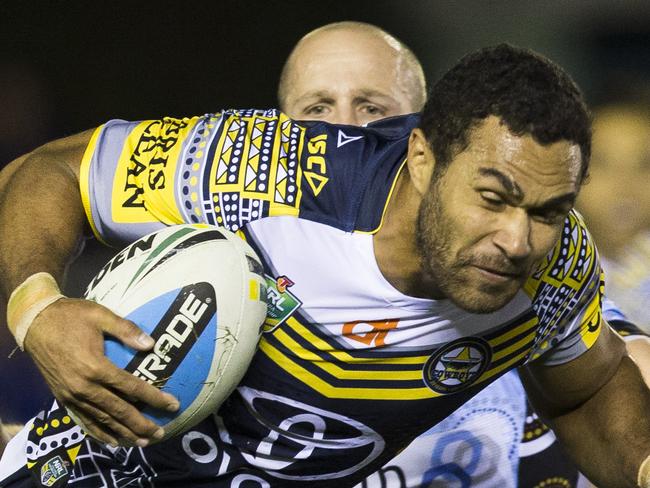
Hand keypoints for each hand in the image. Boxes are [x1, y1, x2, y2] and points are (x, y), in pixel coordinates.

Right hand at [23, 298, 178, 446]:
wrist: (35, 323)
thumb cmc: (70, 316)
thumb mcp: (100, 315)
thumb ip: (127, 329)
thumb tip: (151, 344)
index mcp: (95, 367)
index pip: (131, 387)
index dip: (153, 398)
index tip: (172, 405)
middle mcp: (84, 387)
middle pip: (118, 411)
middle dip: (141, 424)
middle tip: (160, 433)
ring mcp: (72, 395)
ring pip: (102, 420)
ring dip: (123, 433)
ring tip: (142, 442)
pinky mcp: (63, 398)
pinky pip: (83, 420)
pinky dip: (99, 433)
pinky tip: (112, 441)